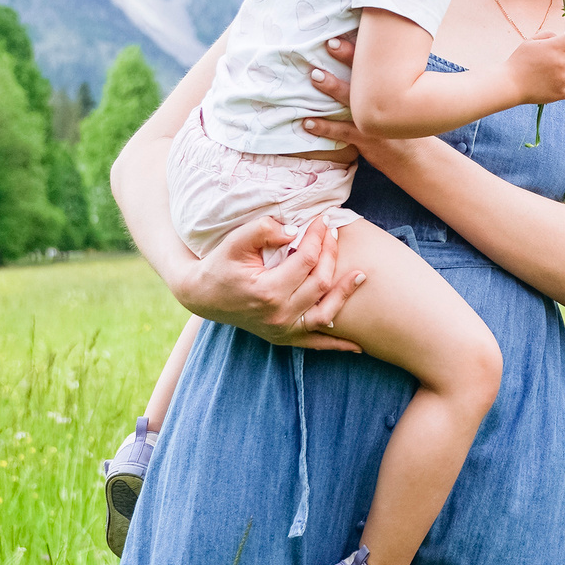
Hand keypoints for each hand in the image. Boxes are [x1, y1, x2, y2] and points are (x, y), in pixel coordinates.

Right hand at [172, 213, 363, 349]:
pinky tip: (359, 344)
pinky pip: (317, 343)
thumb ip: (263, 229)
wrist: (204, 296)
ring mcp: (283, 330)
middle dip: (331, 254)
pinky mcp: (284, 338)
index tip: (323, 220)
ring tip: (361, 275)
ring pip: (325, 314)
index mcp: (267, 291)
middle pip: (319, 283)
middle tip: (335, 233)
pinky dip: (338, 344)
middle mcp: (278, 315)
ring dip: (344, 294)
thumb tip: (294, 230)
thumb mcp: (235, 242)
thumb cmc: (220, 266)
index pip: (306, 260)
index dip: (318, 237)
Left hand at [303, 42, 393, 164]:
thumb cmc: (402, 126)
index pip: (376, 64)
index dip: (360, 48)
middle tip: (329, 44)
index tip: (347, 33)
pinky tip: (306, 122)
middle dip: (347, 58)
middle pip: (363, 75)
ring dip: (331, 88)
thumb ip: (383, 83)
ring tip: (314, 76)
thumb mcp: (400, 101)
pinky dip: (323, 127)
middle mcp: (383, 102)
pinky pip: (341, 132)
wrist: (415, 158)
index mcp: (390, 90)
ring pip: (350, 101)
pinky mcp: (366, 139)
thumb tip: (366, 61)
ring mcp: (374, 120)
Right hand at [506, 30, 564, 105]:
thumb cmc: (520, 61)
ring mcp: (563, 79)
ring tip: (547, 75)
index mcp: (555, 47)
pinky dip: (563, 87)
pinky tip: (549, 84)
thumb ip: (549, 35)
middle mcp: (562, 63)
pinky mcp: (562, 93)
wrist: (510, 84)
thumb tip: (561, 38)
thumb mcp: (531, 41)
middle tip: (551, 62)